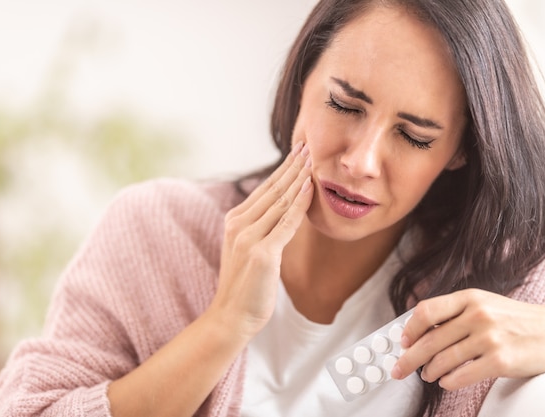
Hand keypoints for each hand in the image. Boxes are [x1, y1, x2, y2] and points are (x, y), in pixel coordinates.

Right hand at [210, 142, 312, 337]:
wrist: (232, 316)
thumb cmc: (244, 286)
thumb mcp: (247, 249)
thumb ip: (260, 228)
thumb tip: (281, 211)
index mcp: (234, 221)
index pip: (264, 189)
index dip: (283, 169)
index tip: (298, 152)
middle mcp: (239, 224)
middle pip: (272, 189)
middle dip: (292, 165)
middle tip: (308, 144)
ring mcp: (249, 237)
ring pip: (280, 200)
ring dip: (298, 177)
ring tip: (312, 158)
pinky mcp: (263, 253)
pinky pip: (286, 222)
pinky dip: (299, 202)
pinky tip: (310, 187)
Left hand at [391, 289, 544, 389]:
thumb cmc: (517, 320)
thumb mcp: (485, 304)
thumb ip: (455, 313)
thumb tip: (420, 331)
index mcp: (470, 297)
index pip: (426, 311)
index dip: (409, 329)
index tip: (403, 342)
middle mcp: (478, 315)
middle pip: (429, 340)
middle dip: (409, 358)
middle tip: (399, 369)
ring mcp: (489, 338)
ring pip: (443, 360)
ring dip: (429, 372)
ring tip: (428, 375)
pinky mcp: (500, 361)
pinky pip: (461, 376)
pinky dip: (448, 382)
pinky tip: (447, 382)